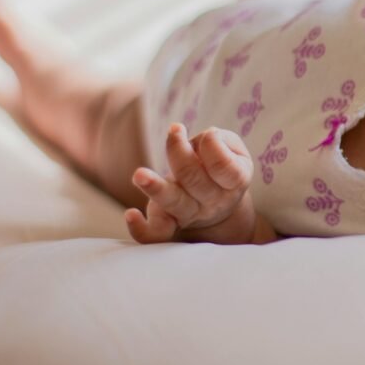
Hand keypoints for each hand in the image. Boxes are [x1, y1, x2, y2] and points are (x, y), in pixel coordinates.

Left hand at [125, 123, 256, 244]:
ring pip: (172, 203)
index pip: (223, 167)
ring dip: (155, 188)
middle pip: (193, 179)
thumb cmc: (222, 166)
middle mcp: (212, 202)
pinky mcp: (166, 222)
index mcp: (233, 183)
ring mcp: (188, 214)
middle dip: (180, 152)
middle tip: (175, 130)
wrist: (217, 204)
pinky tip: (130, 214)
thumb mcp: (232, 149)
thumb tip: (206, 138)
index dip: (213, 146)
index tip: (209, 135)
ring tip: (139, 174)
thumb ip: (220, 140)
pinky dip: (140, 228)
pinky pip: (154, 235)